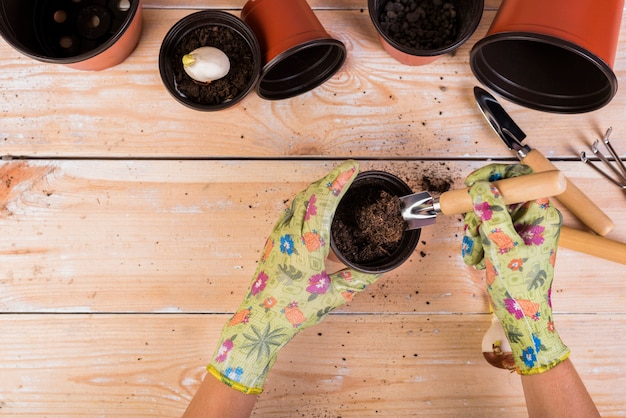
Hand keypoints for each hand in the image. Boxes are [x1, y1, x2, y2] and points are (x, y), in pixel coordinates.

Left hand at [208, 160, 380, 393]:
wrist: (261, 321)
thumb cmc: (293, 311)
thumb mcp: (333, 296)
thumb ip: (358, 279)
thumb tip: (381, 268)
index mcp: (306, 246)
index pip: (321, 203)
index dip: (337, 181)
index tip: (351, 168)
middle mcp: (289, 235)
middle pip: (309, 194)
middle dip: (330, 179)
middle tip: (348, 171)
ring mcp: (278, 236)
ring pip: (298, 201)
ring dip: (317, 188)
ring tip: (335, 184)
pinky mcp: (273, 241)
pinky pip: (290, 211)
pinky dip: (306, 201)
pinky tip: (315, 206)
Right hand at [462, 164, 569, 374]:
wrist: (520, 318)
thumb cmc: (520, 289)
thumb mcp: (502, 248)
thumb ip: (492, 215)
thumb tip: (481, 188)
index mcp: (541, 214)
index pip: (522, 177)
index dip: (495, 175)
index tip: (472, 184)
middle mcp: (532, 218)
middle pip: (498, 195)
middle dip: (478, 212)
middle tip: (471, 228)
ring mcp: (519, 229)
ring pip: (487, 212)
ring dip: (474, 231)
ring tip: (475, 253)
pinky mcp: (507, 240)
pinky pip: (485, 228)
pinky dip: (475, 241)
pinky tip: (476, 258)